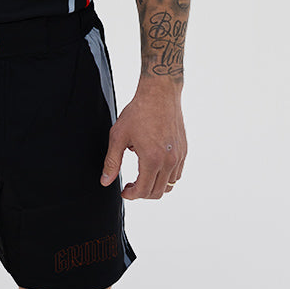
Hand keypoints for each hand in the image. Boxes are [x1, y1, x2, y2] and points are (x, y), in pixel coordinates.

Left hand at [100, 84, 185, 198]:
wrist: (159, 93)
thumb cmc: (138, 112)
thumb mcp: (118, 136)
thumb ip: (112, 161)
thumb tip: (105, 181)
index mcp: (152, 159)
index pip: (144, 191)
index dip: (131, 195)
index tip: (123, 191)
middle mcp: (169, 161)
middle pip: (157, 192)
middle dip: (142, 194)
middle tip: (130, 186)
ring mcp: (179, 156)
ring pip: (170, 185)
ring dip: (155, 186)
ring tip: (142, 176)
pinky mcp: (184, 150)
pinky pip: (177, 173)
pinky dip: (166, 176)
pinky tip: (154, 166)